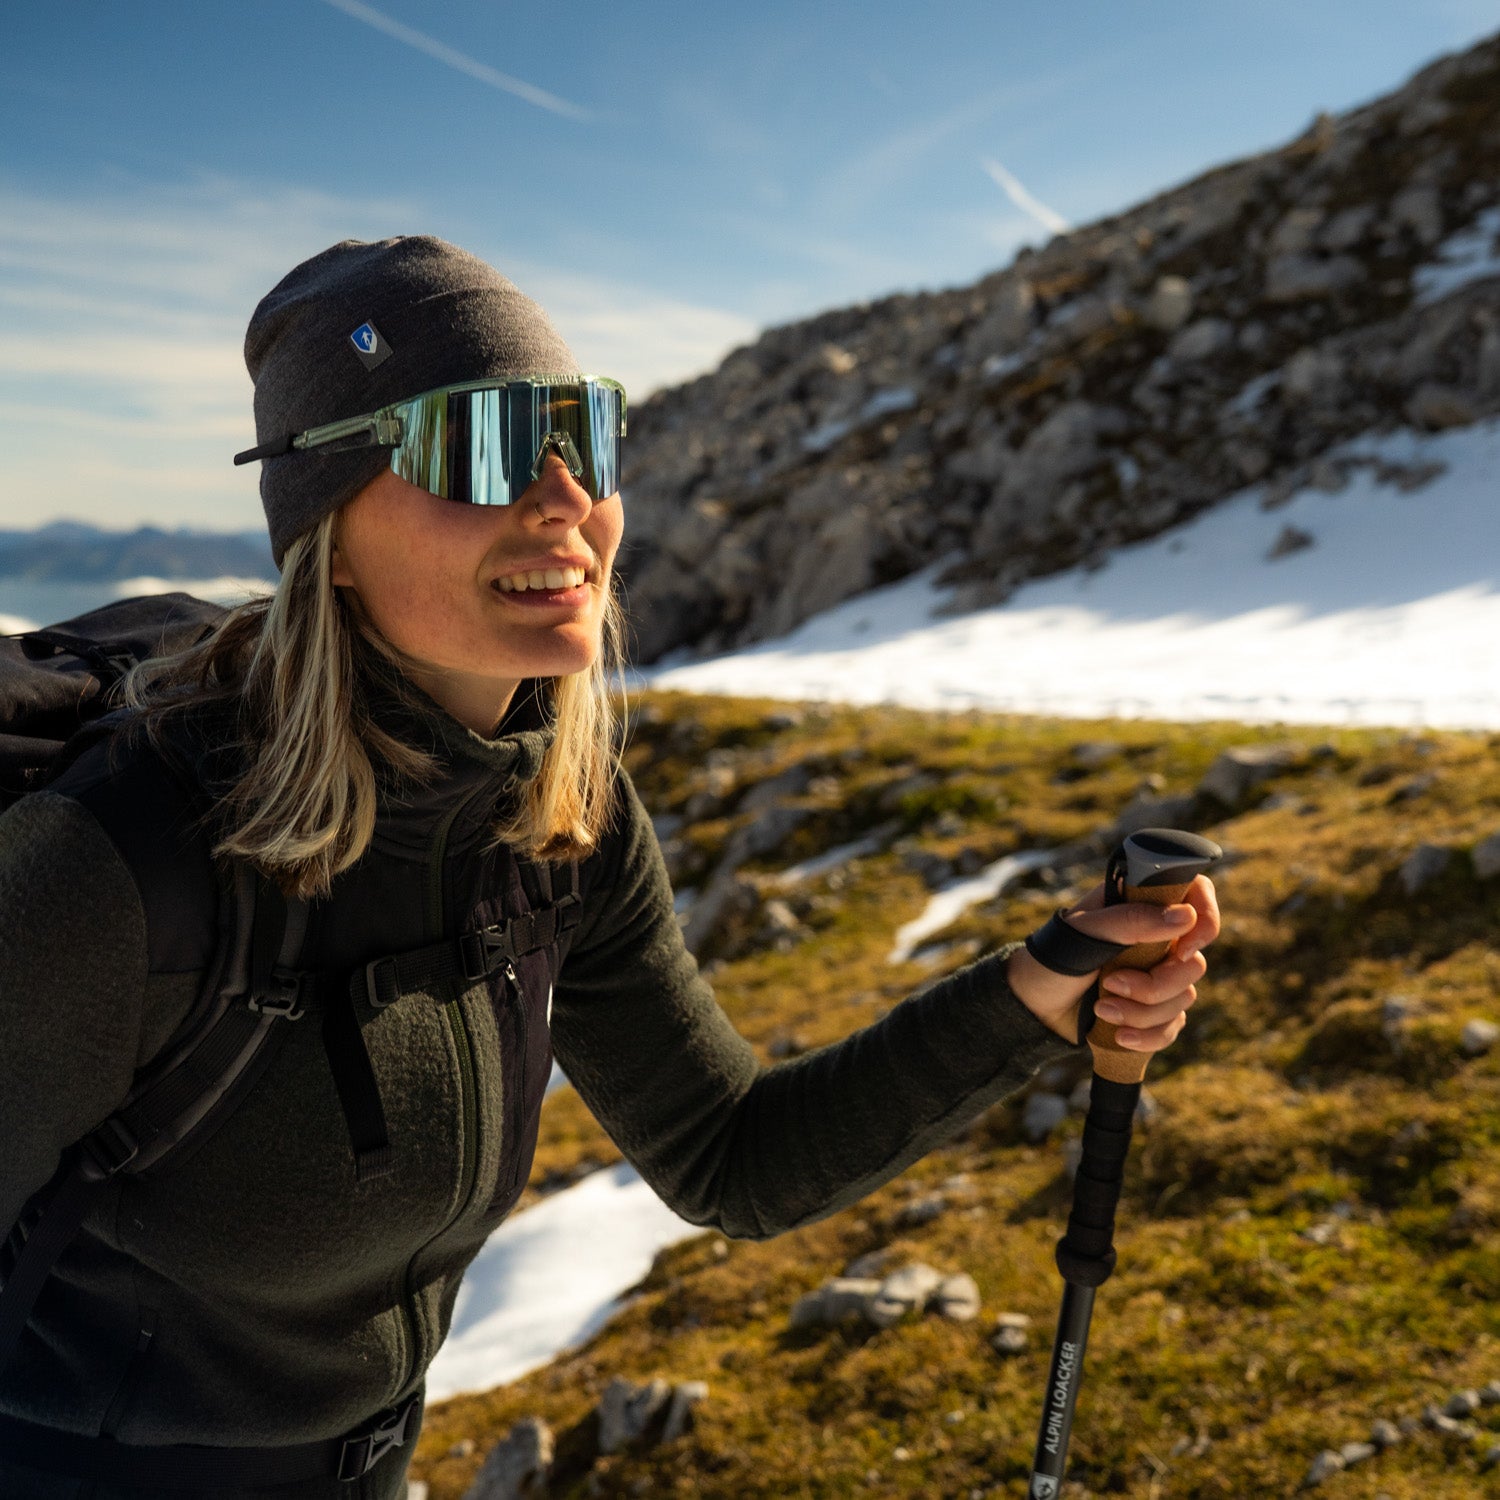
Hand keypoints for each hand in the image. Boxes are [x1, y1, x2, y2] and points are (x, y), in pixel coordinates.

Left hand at [1007, 875, 1219, 1046]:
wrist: (1031, 1005)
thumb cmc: (1052, 957)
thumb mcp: (1085, 932)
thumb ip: (1131, 921)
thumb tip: (1185, 917)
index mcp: (1141, 904)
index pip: (1197, 894)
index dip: (1205, 918)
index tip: (1185, 947)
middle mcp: (1156, 937)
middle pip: (1193, 961)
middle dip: (1156, 984)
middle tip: (1111, 983)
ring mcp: (1157, 973)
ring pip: (1184, 997)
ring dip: (1143, 1011)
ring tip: (1102, 1009)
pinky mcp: (1153, 1009)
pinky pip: (1173, 1026)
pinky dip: (1148, 1036)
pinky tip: (1118, 1036)